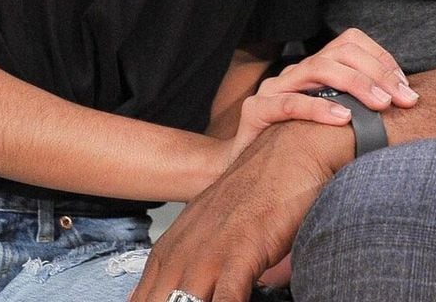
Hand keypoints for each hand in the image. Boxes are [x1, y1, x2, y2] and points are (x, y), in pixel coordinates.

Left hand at [132, 122, 351, 301]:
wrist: (291, 150)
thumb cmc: (260, 190)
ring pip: (184, 301)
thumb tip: (195, 287)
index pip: (144, 292)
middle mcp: (186, 250)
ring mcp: (212, 251)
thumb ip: (198, 259)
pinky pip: (227, 296)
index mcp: (175, 245)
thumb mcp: (216, 226)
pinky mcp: (243, 250)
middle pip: (158, 298)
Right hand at [226, 28, 417, 159]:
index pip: (351, 43)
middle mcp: (295, 73)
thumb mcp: (335, 128)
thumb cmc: (298, 151)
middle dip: (377, 72)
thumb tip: (407, 107)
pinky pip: (289, 103)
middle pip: (340, 51)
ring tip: (381, 106)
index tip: (406, 88)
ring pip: (318, 68)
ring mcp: (273, 89)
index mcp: (315, 72)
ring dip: (356, 84)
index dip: (382, 60)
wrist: (246, 177)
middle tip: (403, 99)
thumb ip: (362, 111)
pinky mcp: (256, 112)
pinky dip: (319, 108)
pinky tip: (343, 119)